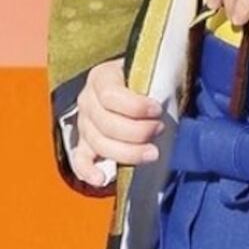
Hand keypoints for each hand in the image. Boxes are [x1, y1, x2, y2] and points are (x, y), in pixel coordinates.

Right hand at [71, 57, 164, 185]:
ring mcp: (84, 124)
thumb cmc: (146, 74)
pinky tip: (102, 180)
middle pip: (105, 124)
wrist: (133, 81)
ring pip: (98, 143)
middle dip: (137, 132)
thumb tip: (168, 96)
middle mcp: (87, 100)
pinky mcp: (84, 144)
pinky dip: (88, 171)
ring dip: (127, 153)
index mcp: (101, 77)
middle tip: (160, 130)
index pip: (110, 96)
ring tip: (152, 153)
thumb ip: (155, 78)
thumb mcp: (149, 68)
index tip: (158, 110)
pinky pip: (80, 160)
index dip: (135, 106)